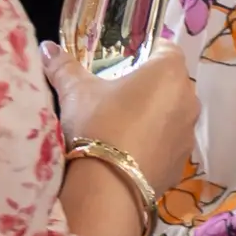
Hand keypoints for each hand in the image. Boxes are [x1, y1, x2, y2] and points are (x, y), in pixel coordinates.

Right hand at [49, 43, 199, 186]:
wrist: (109, 187)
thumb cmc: (98, 124)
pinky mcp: (182, 162)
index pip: (165, 49)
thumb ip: (63, 66)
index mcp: (169, 72)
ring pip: (173, 114)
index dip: (145, 52)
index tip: (123, 61)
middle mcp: (188, 99)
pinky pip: (170, 144)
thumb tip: (47, 48)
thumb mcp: (76, 92)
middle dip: (149, 85)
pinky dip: (155, 144)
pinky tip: (130, 152)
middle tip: (118, 94)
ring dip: (155, 115)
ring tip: (123, 125)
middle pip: (170, 82)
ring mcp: (188, 133)